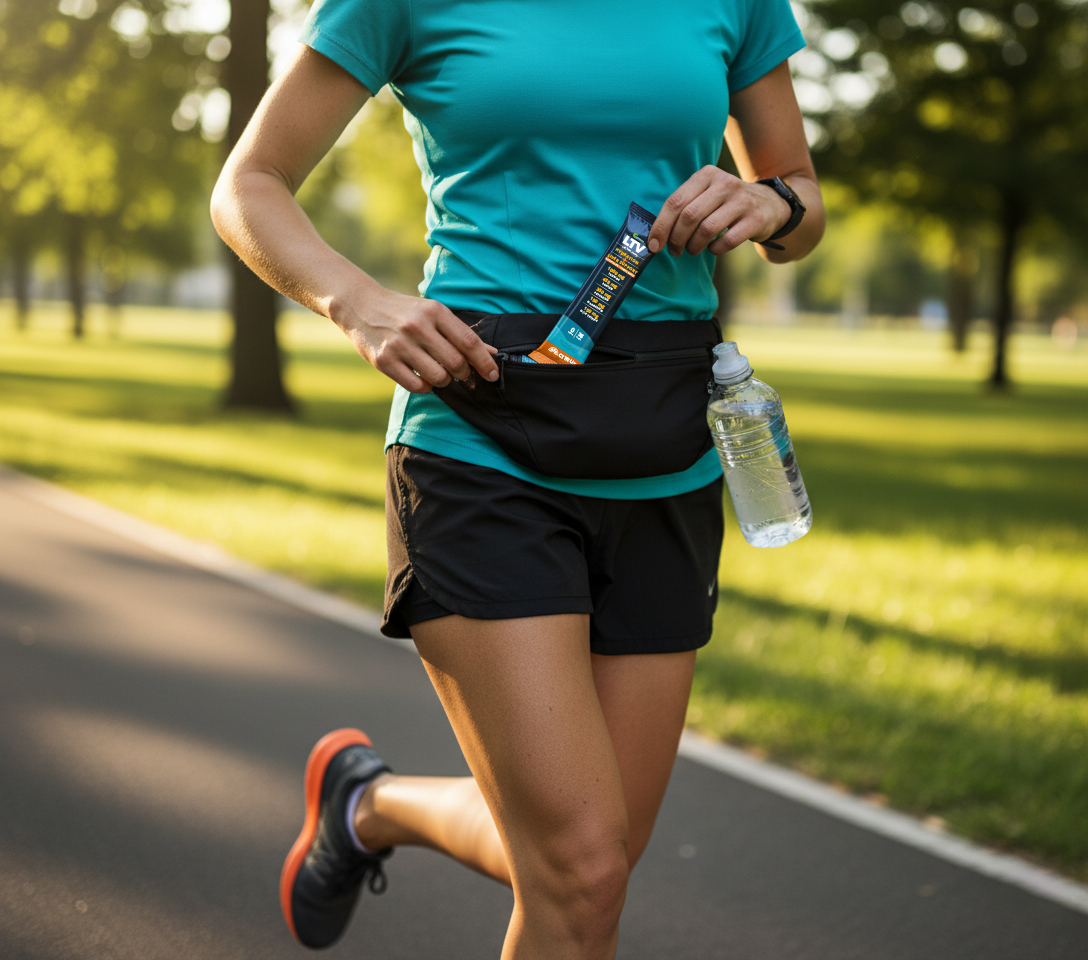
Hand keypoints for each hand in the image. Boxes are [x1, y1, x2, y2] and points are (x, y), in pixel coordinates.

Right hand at [333, 285, 498, 393]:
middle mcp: (418, 327)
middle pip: (456, 363)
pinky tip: (422, 377)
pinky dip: (425, 387)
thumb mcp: (434, 314)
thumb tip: (491, 353)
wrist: (361, 306)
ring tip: (439, 373)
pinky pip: (417, 386)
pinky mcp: (384, 361)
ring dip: (445, 381)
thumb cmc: (405, 312)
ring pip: (438, 378)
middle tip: (460, 373)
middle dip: (464, 374)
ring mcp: (399, 345)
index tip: (492, 375)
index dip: (485, 362)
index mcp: (434, 312)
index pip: (469, 342)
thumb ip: (461, 334)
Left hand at [647, 166, 791, 256]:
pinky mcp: (755, 218)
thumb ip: (683, 207)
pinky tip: (713, 248)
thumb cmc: (726, 204)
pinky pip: (727, 240)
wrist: (770, 204)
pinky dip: (715, 249)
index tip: (654, 245)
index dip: (661, 226)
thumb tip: (655, 235)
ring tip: (692, 250)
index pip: (675, 202)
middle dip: (676, 239)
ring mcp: (742, 200)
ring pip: (706, 229)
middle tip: (675, 251)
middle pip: (689, 216)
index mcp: (706, 175)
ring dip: (694, 246)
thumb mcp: (706, 194)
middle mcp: (724, 183)